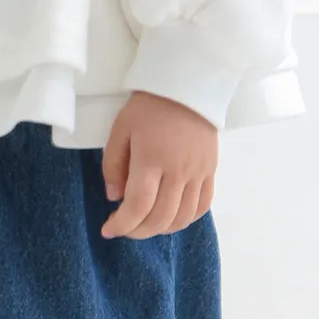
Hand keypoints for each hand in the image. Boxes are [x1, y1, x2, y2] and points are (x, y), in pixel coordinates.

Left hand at [101, 91, 216, 237]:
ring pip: (182, 218)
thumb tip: (115, 197)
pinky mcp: (210, 171)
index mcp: (151, 160)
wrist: (188, 86)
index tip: (108, 230)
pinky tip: (170, 218)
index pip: (138, 206)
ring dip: (160, 229)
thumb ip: (113, 165)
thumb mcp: (120, 130)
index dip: (121, 225)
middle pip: (160, 218)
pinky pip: (202, 206)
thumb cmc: (148, 107)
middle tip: (124, 228)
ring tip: (145, 225)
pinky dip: (185, 219)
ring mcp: (198, 173)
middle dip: (137, 231)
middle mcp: (177, 171)